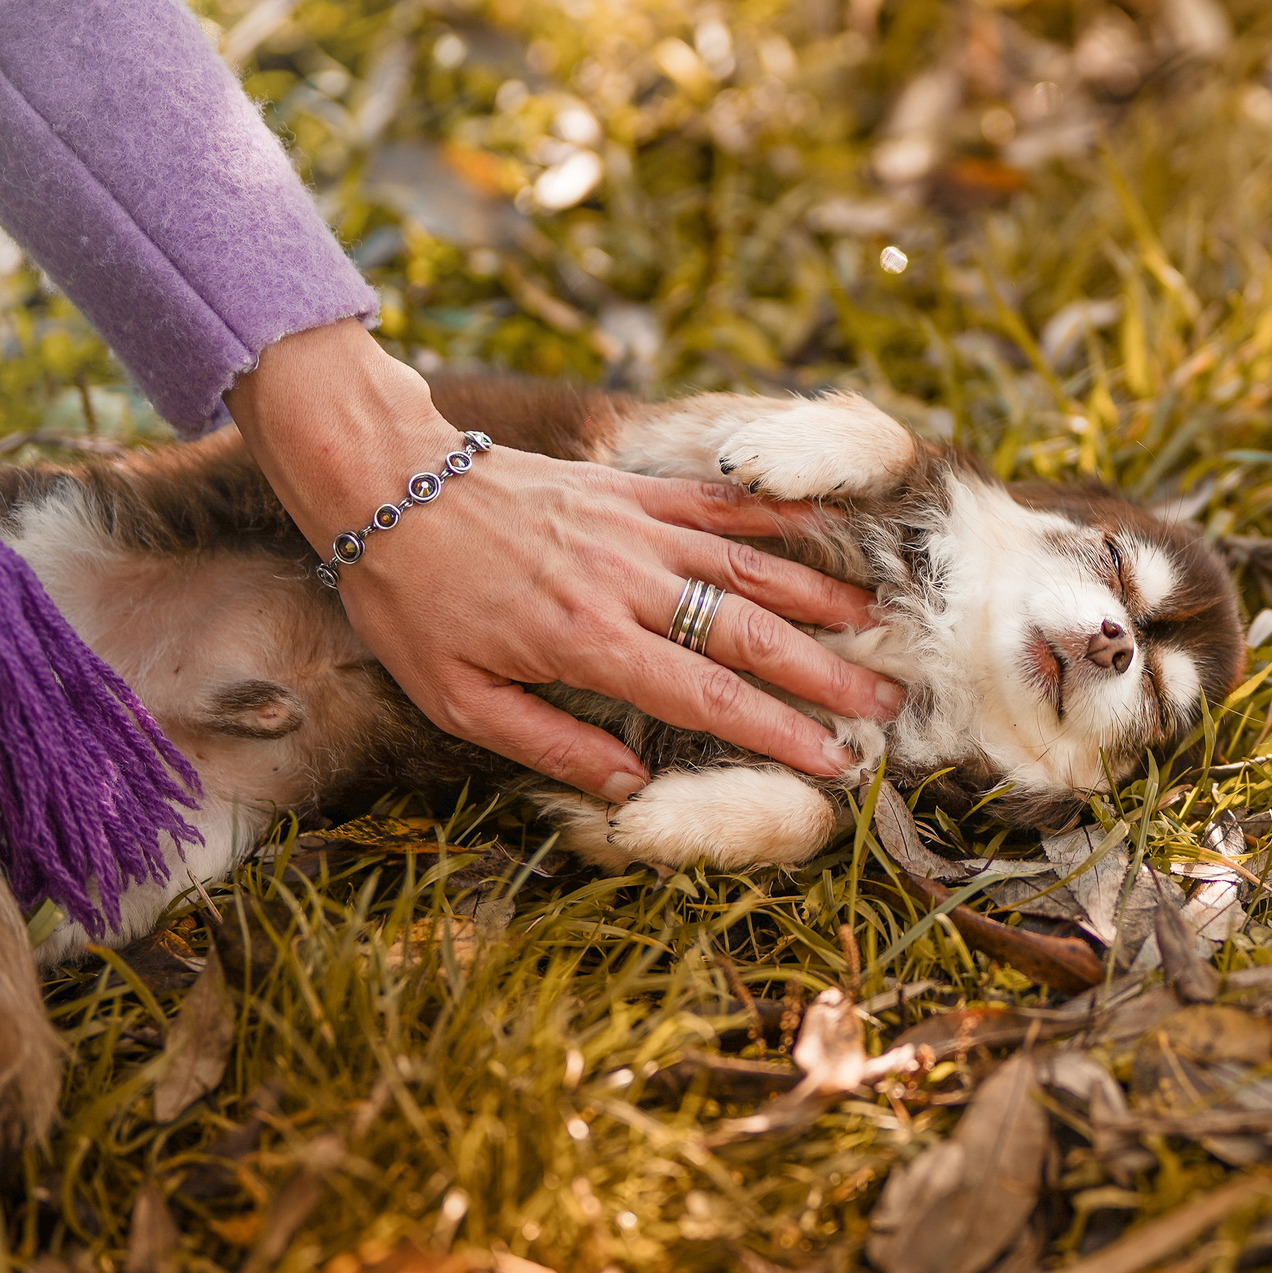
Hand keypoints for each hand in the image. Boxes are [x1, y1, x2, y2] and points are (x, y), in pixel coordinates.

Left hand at [224, 320, 903, 799]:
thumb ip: (548, 743)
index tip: (833, 763)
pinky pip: (717, 503)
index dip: (779, 733)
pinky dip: (776, 516)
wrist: (386, 485)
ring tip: (876, 627)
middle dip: (825, 674)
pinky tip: (825, 528)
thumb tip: (627, 787)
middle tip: (886, 705)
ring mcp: (634, 529)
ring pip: (749, 564)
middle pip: (749, 634)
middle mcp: (626, 583)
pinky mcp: (628, 490)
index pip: (707, 699)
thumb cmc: (412, 604)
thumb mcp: (458, 699)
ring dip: (818, 599)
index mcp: (588, 643)